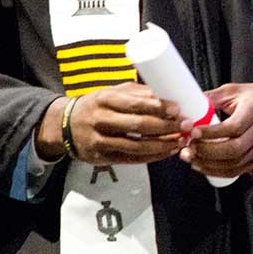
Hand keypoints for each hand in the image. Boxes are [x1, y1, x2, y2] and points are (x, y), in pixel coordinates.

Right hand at [37, 84, 184, 165]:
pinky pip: (131, 160)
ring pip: (136, 147)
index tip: (177, 108)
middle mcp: (100, 120)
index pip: (135, 104)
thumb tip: (168, 94)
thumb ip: (138, 94)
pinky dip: (152, 157)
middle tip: (186, 125)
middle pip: (138, 126)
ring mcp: (99, 141)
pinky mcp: (101, 158)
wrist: (66, 125)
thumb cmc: (98, 105)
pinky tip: (167, 152)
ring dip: (162, 145)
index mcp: (105, 99)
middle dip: (166, 127)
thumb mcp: (113, 93)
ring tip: (181, 141)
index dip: (158, 107)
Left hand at [179, 83, 252, 179]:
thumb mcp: (237, 90)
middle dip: (206, 151)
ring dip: (209, 164)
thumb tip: (189, 104)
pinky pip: (238, 171)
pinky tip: (203, 166)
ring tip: (191, 157)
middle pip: (234, 150)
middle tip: (188, 147)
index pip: (233, 128)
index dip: (211, 133)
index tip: (192, 132)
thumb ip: (214, 98)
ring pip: (234, 164)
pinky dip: (218, 171)